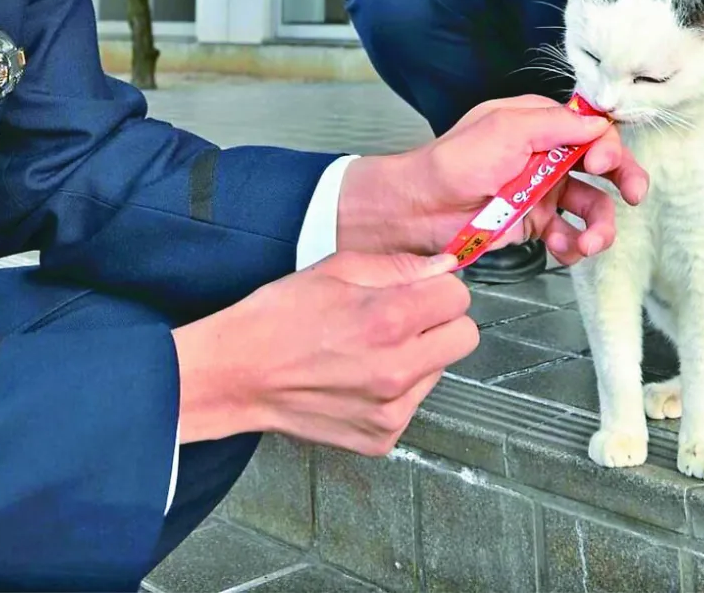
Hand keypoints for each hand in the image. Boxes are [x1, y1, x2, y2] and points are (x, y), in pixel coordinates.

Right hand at [172, 251, 477, 453]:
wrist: (239, 373)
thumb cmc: (279, 315)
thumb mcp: (338, 269)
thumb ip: (399, 266)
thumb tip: (443, 266)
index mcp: (391, 318)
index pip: (459, 296)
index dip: (438, 286)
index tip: (421, 288)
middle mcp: (398, 368)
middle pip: (465, 337)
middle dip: (441, 321)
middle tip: (406, 316)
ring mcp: (392, 409)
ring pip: (439, 370)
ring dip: (418, 356)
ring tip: (369, 348)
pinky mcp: (381, 437)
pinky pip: (412, 403)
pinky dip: (395, 389)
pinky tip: (358, 376)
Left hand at [338, 95, 648, 265]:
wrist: (419, 211)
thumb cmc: (453, 163)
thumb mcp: (504, 130)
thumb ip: (554, 125)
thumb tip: (599, 123)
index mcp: (537, 124)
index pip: (590, 128)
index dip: (606, 145)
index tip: (603, 162)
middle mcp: (545, 155)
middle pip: (602, 166)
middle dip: (623, 179)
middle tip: (634, 194)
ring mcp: (541, 192)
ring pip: (592, 206)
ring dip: (600, 225)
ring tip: (590, 242)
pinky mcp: (534, 225)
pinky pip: (569, 235)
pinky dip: (573, 245)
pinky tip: (562, 249)